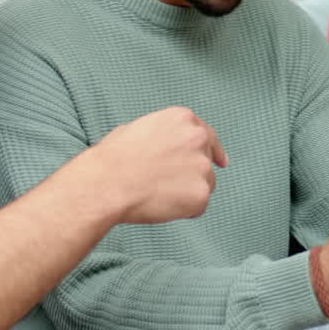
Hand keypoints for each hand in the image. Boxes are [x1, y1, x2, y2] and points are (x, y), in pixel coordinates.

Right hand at [81, 107, 227, 223]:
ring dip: (188, 191)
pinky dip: (185, 211)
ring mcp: (202, 166)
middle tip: (173, 186)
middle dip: (195, 173)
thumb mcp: (136, 129)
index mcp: (183, 119)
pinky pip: (198, 207)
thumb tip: (163, 144)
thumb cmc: (112, 160)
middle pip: (208, 161)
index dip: (214, 150)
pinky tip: (162, 206)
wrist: (106, 184)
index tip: (222, 162)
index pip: (207, 134)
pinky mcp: (201, 194)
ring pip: (205, 185)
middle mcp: (198, 138)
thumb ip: (161, 134)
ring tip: (158, 194)